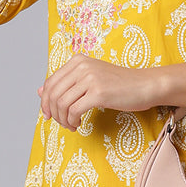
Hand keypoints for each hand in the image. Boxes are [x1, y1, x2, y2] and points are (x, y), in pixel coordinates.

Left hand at [38, 54, 161, 130]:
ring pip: (62, 104)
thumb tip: (40, 91)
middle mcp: (81, 66)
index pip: (50, 83)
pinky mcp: (98, 93)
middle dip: (53, 113)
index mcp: (78, 61)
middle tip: (61, 123)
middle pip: (53, 94)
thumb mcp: (90, 79)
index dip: (45, 102)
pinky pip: (74, 111)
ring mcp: (90, 79)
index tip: (49, 115)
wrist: (145, 85)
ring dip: (63, 119)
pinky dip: (72, 121)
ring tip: (71, 125)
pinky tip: (79, 124)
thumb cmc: (120, 85)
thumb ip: (66, 83)